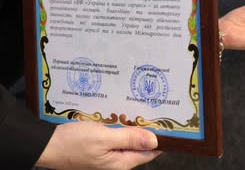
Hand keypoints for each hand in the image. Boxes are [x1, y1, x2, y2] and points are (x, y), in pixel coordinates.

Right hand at [37, 121, 160, 168]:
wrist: (47, 145)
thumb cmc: (73, 142)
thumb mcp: (103, 138)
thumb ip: (129, 139)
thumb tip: (155, 141)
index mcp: (120, 164)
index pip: (149, 152)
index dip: (161, 138)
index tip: (170, 122)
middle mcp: (116, 163)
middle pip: (140, 146)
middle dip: (148, 129)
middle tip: (157, 109)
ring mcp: (107, 157)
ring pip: (129, 140)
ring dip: (134, 126)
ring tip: (142, 108)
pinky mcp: (100, 149)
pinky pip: (117, 138)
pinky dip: (122, 127)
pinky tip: (123, 115)